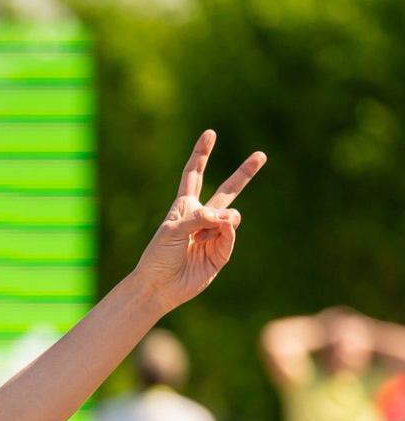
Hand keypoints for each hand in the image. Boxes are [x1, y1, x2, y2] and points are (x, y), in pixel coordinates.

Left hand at [130, 131, 265, 311]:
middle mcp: (201, 218)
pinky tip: (211, 238)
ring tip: (203, 234)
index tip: (210, 134)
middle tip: (262, 155)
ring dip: (221, 221)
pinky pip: (231, 235)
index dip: (201, 155)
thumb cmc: (158, 256)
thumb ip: (199, 217)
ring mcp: (214, 234)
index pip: (194, 175)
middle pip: (228, 190)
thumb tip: (227, 217)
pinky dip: (225, 233)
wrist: (159, 286)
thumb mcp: (172, 230)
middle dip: (244, 173)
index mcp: (184, 207)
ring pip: (232, 216)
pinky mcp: (221, 252)